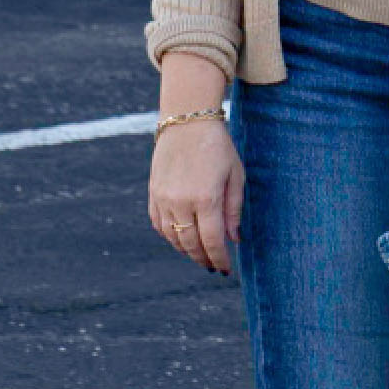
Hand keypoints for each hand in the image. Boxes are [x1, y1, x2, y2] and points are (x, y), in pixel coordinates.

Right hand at [148, 115, 244, 274]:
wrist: (187, 119)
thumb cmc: (217, 146)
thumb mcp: (235, 174)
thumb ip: (234, 209)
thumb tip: (234, 239)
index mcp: (206, 198)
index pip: (212, 242)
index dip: (219, 259)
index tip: (226, 269)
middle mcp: (181, 202)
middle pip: (191, 244)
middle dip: (203, 259)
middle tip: (213, 265)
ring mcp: (164, 198)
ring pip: (173, 238)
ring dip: (186, 250)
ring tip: (199, 253)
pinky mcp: (153, 192)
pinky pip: (159, 224)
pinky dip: (170, 236)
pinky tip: (181, 236)